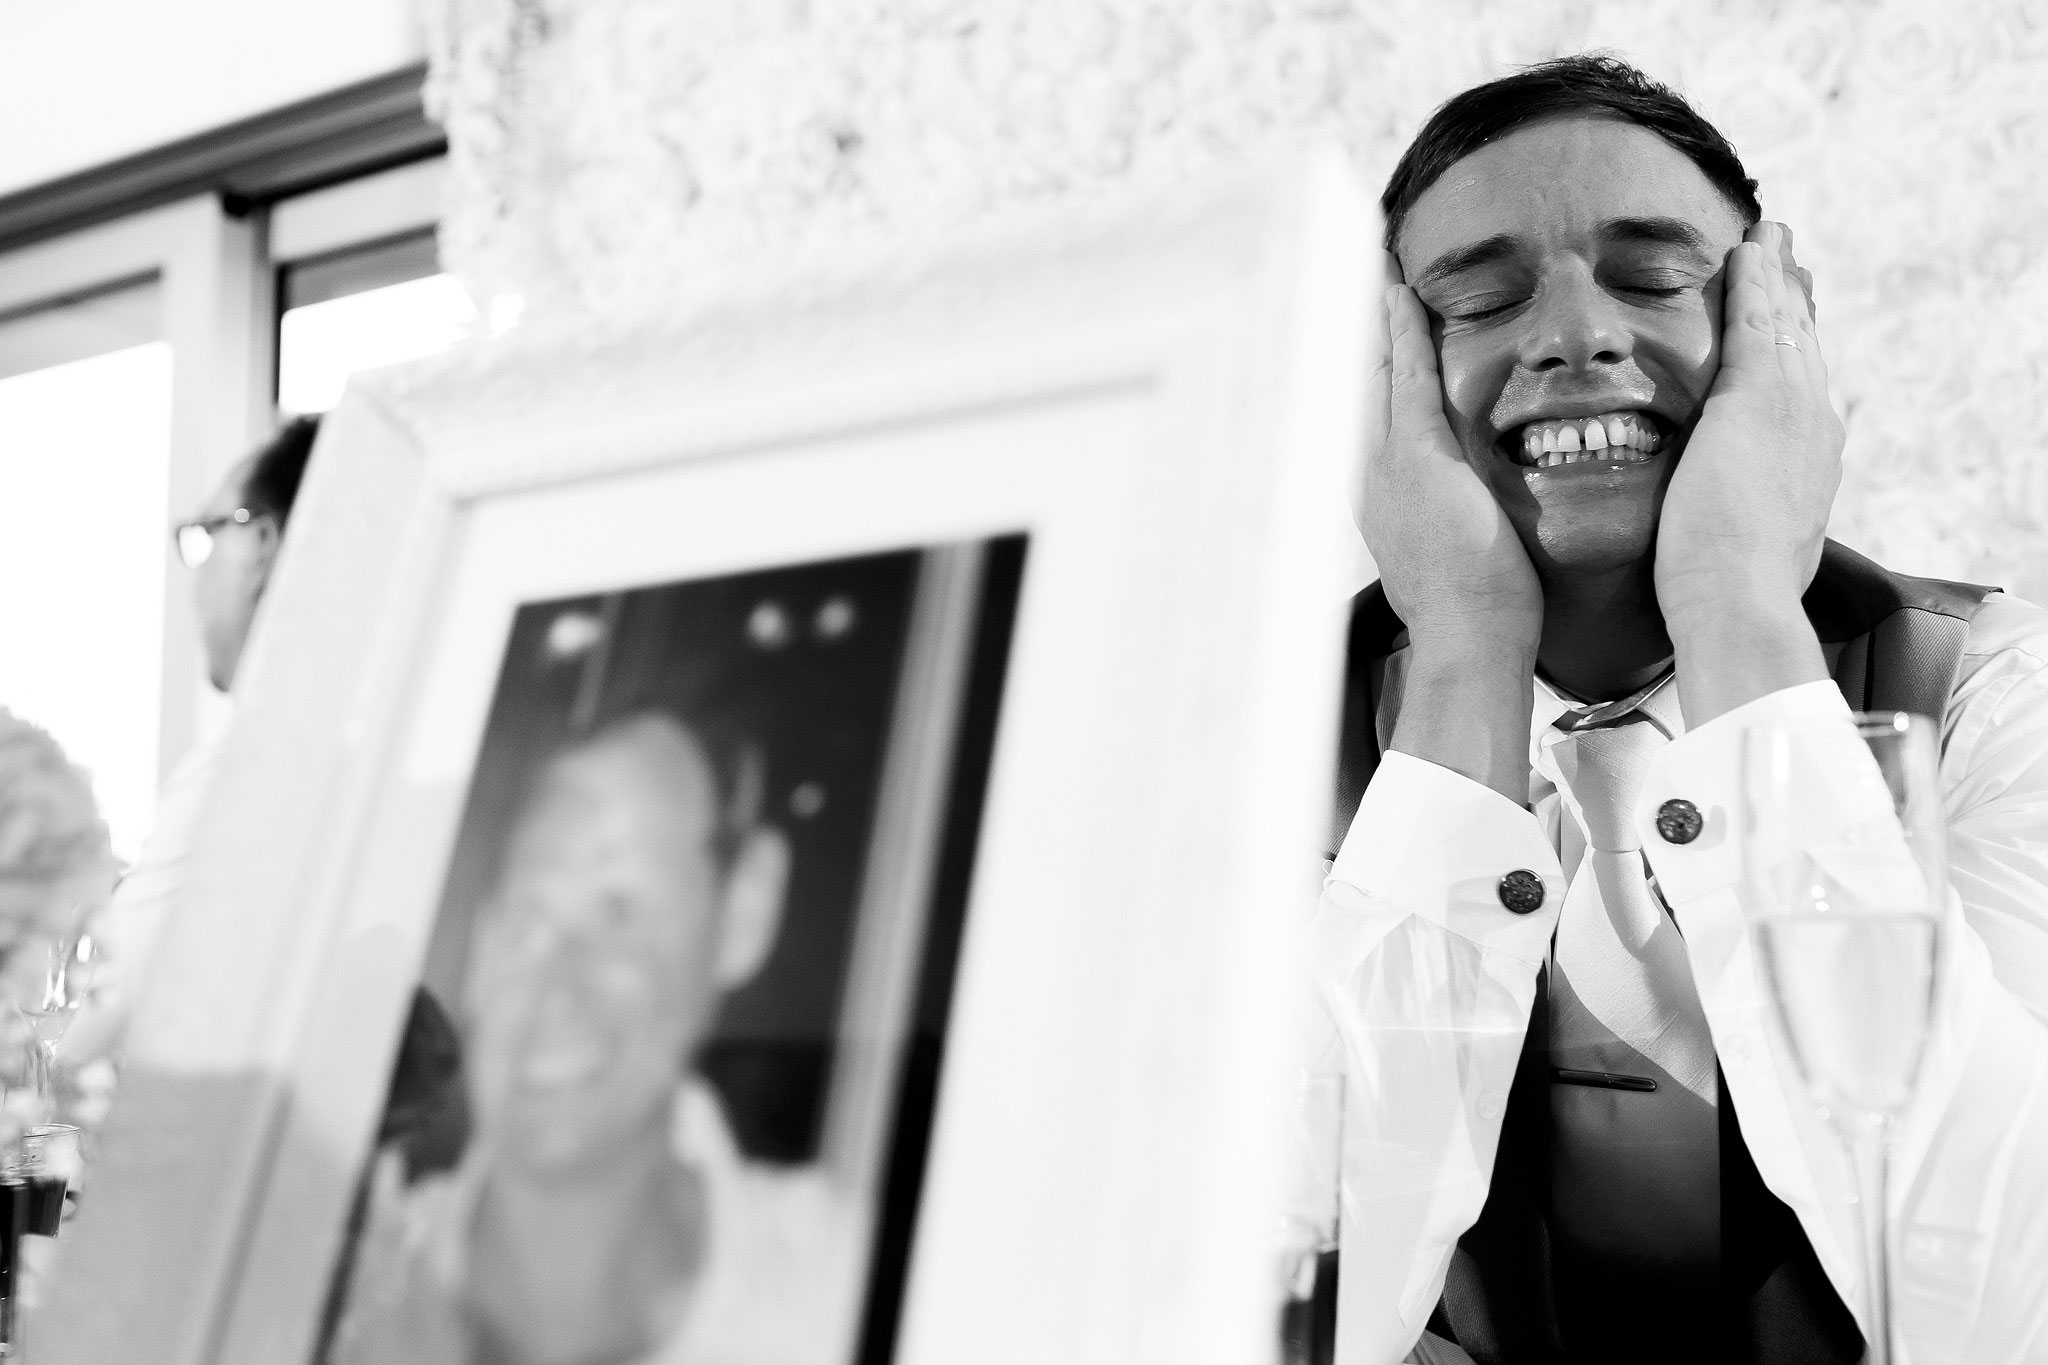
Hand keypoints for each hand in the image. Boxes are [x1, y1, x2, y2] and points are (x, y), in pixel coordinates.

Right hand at [1359, 258, 1542, 657]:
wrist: (1467, 641)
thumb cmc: (1474, 614)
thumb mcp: (1454, 556)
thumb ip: (1456, 521)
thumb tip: (1469, 514)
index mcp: (1381, 500)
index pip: (1371, 418)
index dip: (1367, 370)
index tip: (1367, 333)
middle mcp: (1371, 477)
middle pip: (1356, 386)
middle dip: (1355, 334)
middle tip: (1353, 280)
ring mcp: (1388, 466)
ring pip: (1372, 372)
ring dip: (1371, 318)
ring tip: (1370, 269)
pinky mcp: (1418, 459)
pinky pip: (1406, 377)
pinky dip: (1401, 332)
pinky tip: (1400, 294)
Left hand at [1654, 222, 1842, 625]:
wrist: (1741, 601)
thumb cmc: (1731, 594)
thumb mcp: (1756, 550)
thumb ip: (1751, 526)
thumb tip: (1744, 536)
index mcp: (1811, 463)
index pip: (1804, 394)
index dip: (1796, 356)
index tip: (1791, 327)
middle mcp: (1813, 427)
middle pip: (1804, 349)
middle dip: (1795, 304)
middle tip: (1790, 261)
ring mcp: (1789, 409)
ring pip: (1784, 326)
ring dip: (1776, 278)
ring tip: (1769, 239)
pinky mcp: (1752, 398)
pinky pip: (1753, 322)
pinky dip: (1753, 282)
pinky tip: (1746, 250)